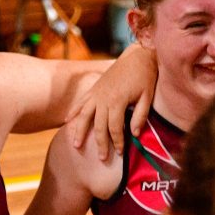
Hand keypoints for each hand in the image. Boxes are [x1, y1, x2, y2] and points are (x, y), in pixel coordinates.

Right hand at [67, 42, 156, 159]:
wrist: (137, 56)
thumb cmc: (145, 77)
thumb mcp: (147, 96)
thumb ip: (140, 116)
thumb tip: (134, 134)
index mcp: (118, 101)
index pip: (115, 127)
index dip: (117, 142)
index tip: (120, 153)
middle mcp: (103, 98)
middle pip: (99, 126)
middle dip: (100, 143)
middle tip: (101, 158)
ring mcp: (96, 93)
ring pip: (84, 115)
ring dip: (79, 131)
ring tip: (76, 145)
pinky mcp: (93, 89)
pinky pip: (80, 102)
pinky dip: (73, 112)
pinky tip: (66, 122)